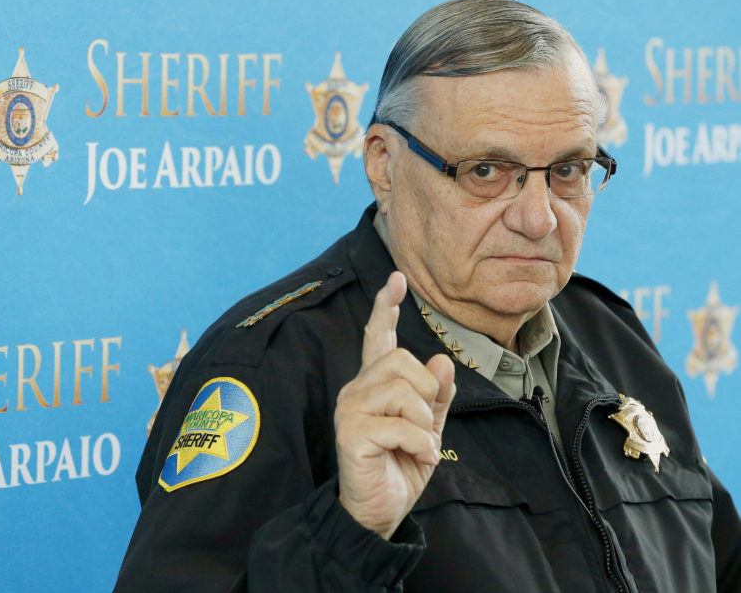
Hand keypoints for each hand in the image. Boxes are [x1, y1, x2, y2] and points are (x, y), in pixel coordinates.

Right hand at [335, 271, 455, 539]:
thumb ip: (436, 396)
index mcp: (375, 385)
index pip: (377, 338)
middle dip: (428, 392)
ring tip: (420, 445)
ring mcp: (351, 409)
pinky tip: (418, 457)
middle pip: (402, 360)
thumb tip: (441, 361)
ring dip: (425, 423)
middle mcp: (358, 389)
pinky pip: (401, 425)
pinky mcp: (351, 432)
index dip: (385, 308)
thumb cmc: (401, 467)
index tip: (397, 280)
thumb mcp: (429, 429)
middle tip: (425, 427)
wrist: (381, 512)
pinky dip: (421, 444)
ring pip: (404, 390)